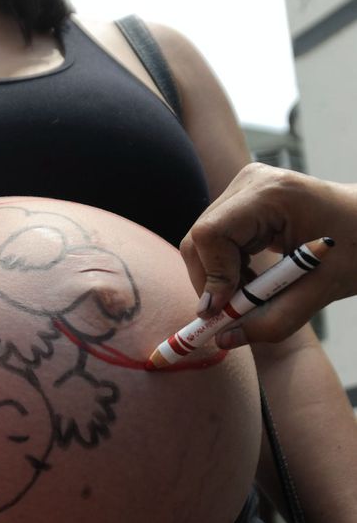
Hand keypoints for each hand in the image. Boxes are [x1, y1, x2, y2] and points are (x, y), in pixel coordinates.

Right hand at [180, 163, 356, 346]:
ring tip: (248, 296)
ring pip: (203, 241)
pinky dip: (224, 267)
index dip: (210, 276)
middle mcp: (251, 182)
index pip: (212, 234)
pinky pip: (215, 238)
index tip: (222, 311)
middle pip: (202, 237)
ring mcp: (244, 187)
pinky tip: (250, 278)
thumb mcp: (320, 291)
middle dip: (210, 281)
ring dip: (217, 277)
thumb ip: (272, 321)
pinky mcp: (242, 199)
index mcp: (272, 194)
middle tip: (230, 313)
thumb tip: (223, 340)